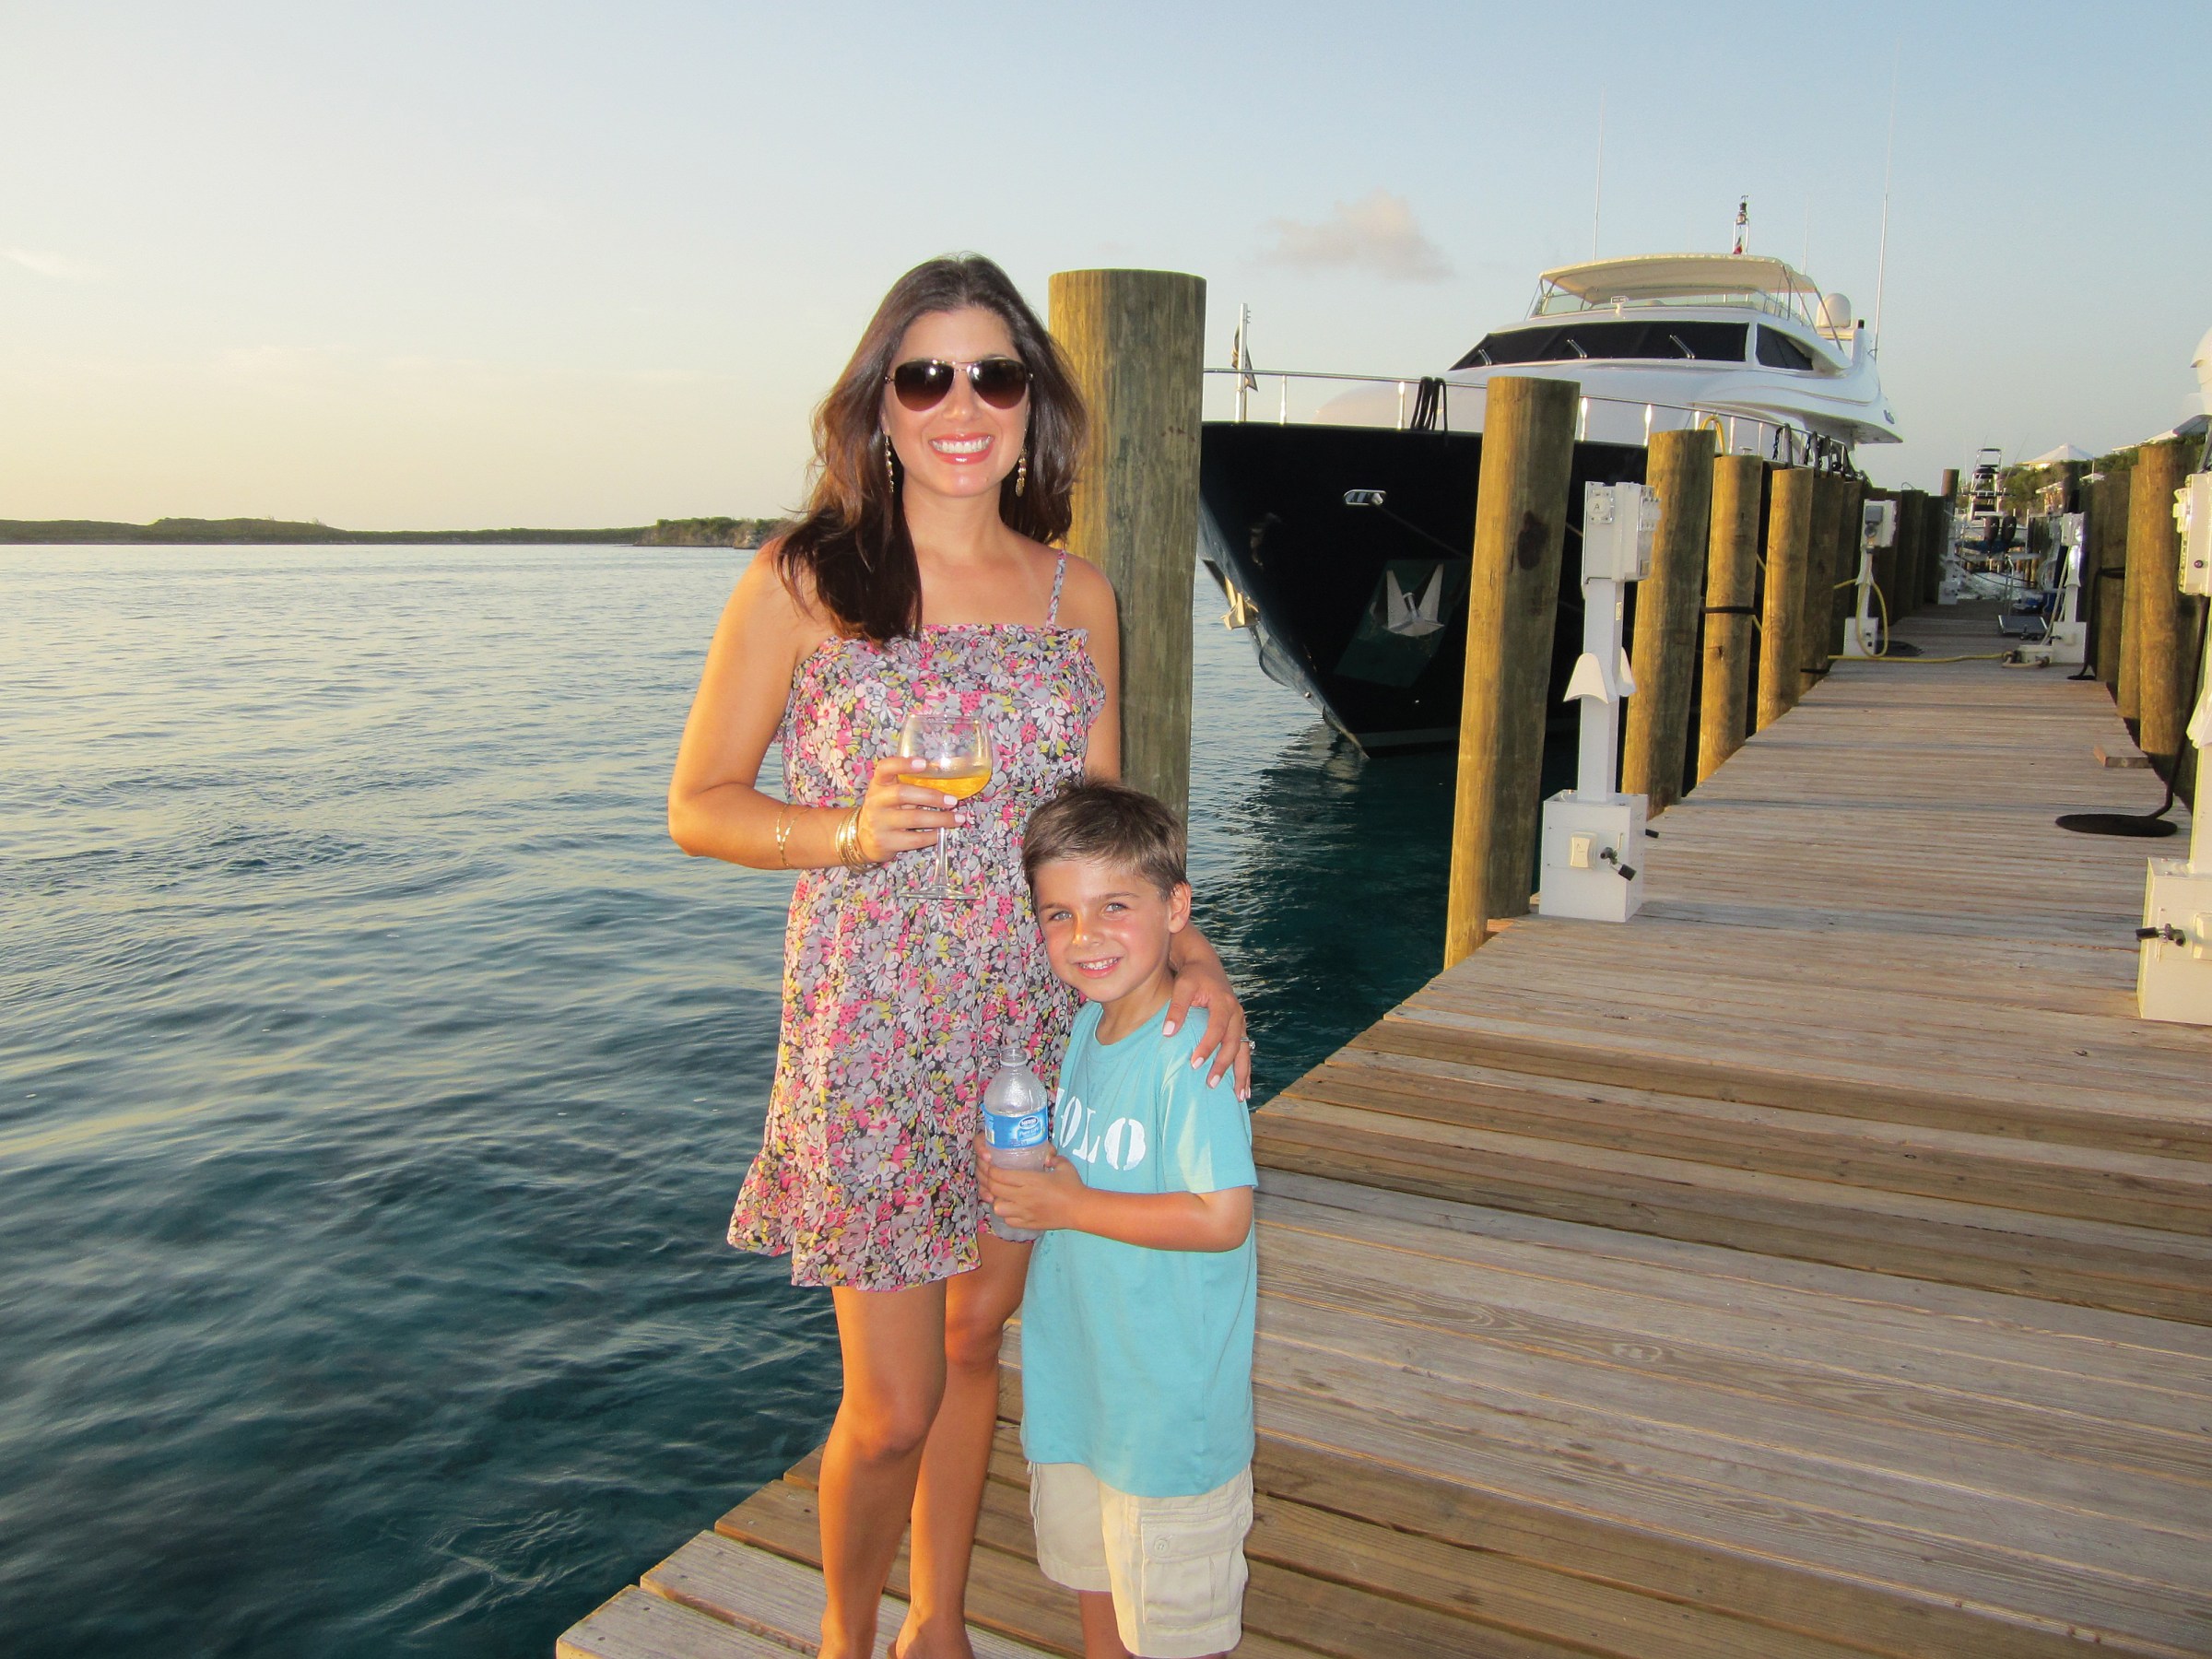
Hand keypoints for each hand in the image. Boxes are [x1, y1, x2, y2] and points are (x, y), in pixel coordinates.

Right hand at [852, 754, 964, 863]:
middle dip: (932, 796)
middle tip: (953, 800)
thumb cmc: (885, 810)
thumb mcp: (889, 793)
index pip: (885, 768)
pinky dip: (932, 836)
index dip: (903, 764)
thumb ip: (908, 786)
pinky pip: (914, 839)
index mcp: (879, 784)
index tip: (923, 763)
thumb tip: (946, 780)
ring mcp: (879, 822)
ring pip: (913, 818)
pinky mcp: (886, 842)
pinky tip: (942, 832)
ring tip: (957, 818)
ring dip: (940, 819)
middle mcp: (876, 801)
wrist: (863, 838)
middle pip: (903, 793)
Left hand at [976, 1137, 1089, 1232]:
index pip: (1001, 1175)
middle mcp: (1024, 1196)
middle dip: (989, 1182)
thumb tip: (1046, 1156)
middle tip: (991, 1177)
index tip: (991, 1165)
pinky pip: (1009, 1220)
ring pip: (998, 1208)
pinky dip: (1007, 1215)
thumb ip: (1052, 1157)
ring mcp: (1025, 1212)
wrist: (1080, 1209)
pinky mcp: (1029, 1224)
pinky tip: (1012, 1209)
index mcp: (1030, 1180)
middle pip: (995, 1189)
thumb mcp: (1063, 1165)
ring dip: (997, 1200)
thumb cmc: (1073, 1186)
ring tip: (1001, 1196)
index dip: (991, 1169)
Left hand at [1164, 959, 1250, 1099]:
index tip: (1194, 1064)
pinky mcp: (1238, 1027)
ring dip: (1242, 1073)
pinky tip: (1243, 1088)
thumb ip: (1176, 1008)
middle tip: (1210, 1084)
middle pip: (1234, 1043)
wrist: (1205, 963)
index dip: (1207, 1047)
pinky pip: (1244, 1050)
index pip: (1216, 1029)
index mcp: (1224, 1003)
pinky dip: (1244, 1069)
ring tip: (1239, 1096)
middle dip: (1223, 1065)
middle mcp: (1237, 1013)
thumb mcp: (1182, 986)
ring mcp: (1240, 1021)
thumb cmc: (1192, 975)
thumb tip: (1167, 1033)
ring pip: (1244, 1050)